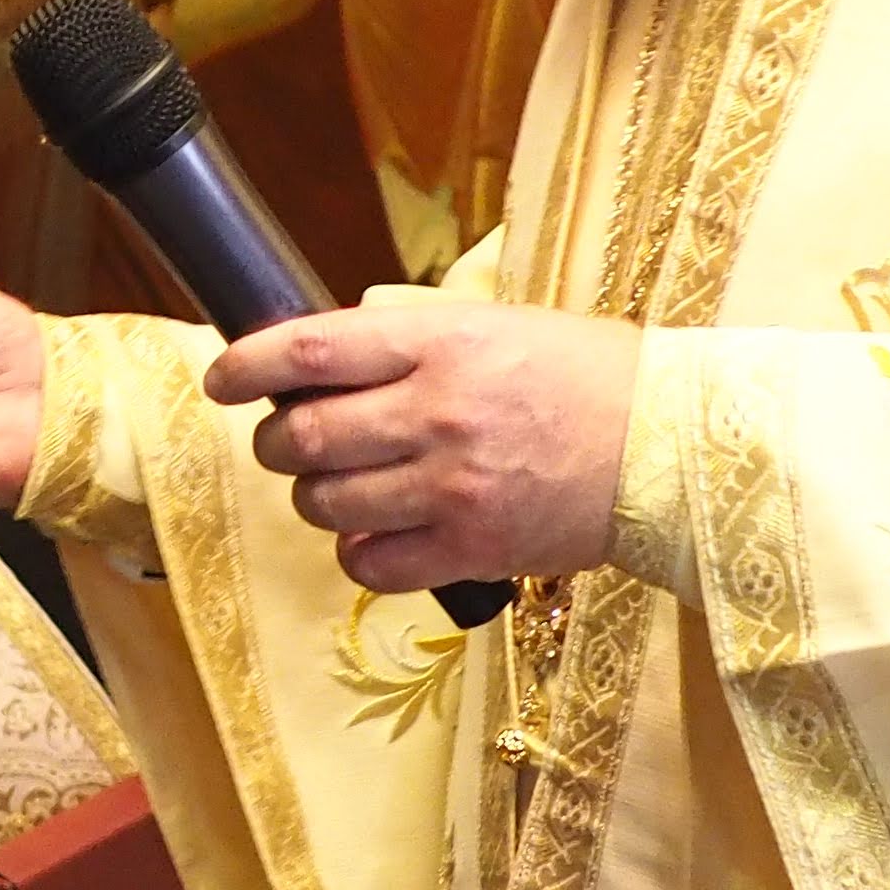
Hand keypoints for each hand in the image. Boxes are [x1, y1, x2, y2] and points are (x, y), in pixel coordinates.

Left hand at [205, 301, 640, 597]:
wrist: (666, 446)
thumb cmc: (583, 376)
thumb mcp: (494, 326)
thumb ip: (408, 340)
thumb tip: (319, 359)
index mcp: (440, 343)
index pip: (309, 350)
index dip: (246, 366)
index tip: (222, 379)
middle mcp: (438, 412)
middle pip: (301, 437)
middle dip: (275, 443)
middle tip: (287, 442)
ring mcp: (452, 486)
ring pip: (325, 504)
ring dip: (314, 497)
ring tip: (339, 486)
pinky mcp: (470, 548)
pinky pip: (370, 564)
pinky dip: (357, 552)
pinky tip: (378, 533)